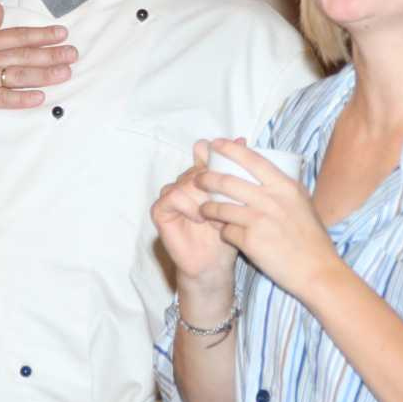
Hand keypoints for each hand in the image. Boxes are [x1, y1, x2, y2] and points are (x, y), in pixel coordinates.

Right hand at [0, 4, 76, 118]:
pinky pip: (2, 98)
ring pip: (18, 75)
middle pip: (24, 55)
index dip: (41, 34)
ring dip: (44, 74)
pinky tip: (40, 98)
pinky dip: (21, 98)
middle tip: (74, 53)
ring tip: (65, 73)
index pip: (17, 36)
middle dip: (51, 53)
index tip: (62, 33)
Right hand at [151, 140, 239, 294]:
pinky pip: (173, 196)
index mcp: (200, 174)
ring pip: (187, 181)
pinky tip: (199, 218)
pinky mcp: (160, 209)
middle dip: (214, 184)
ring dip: (204, 197)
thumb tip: (242, 139)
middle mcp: (184, 180)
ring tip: (216, 215)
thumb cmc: (228, 231)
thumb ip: (235, 170)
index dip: (215, 157)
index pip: (203, 151)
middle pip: (197, 167)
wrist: (214, 262)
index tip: (231, 170)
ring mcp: (170, 193)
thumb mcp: (236, 199)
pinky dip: (189, 206)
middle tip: (227, 202)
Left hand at [196, 139, 340, 299]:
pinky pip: (226, 232)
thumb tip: (265, 171)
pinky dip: (222, 231)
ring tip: (202, 209)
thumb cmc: (312, 239)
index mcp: (285, 186)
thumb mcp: (302, 203)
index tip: (216, 145)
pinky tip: (222, 233)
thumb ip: (283, 187)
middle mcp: (271, 199)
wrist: (317, 271)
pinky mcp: (251, 241)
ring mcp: (260, 219)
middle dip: (207, 178)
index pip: (252, 160)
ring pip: (221, 207)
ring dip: (208, 208)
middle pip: (228, 181)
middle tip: (198, 178)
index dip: (230, 149)